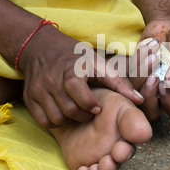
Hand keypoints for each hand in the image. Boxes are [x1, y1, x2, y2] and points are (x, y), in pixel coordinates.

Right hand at [17, 25, 143, 127]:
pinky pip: (42, 120)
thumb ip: (119, 82)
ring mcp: (38, 90)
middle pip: (69, 111)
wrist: (41, 47)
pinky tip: (62, 113)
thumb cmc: (75, 56)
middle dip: (83, 116)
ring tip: (76, 112)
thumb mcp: (98, 63)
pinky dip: (53, 122)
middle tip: (89, 112)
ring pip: (55, 118)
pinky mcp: (29, 98)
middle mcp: (52, 80)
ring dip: (69, 120)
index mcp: (71, 71)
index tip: (97, 108)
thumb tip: (140, 101)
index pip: (80, 95)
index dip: (90, 105)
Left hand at [136, 18, 169, 120]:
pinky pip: (128, 76)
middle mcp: (165, 94)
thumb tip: (169, 84)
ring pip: (136, 93)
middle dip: (149, 94)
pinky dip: (137, 61)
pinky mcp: (135, 74)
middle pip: (151, 110)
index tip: (165, 85)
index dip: (169, 103)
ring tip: (154, 51)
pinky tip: (149, 46)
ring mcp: (149, 85)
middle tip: (153, 76)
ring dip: (142, 73)